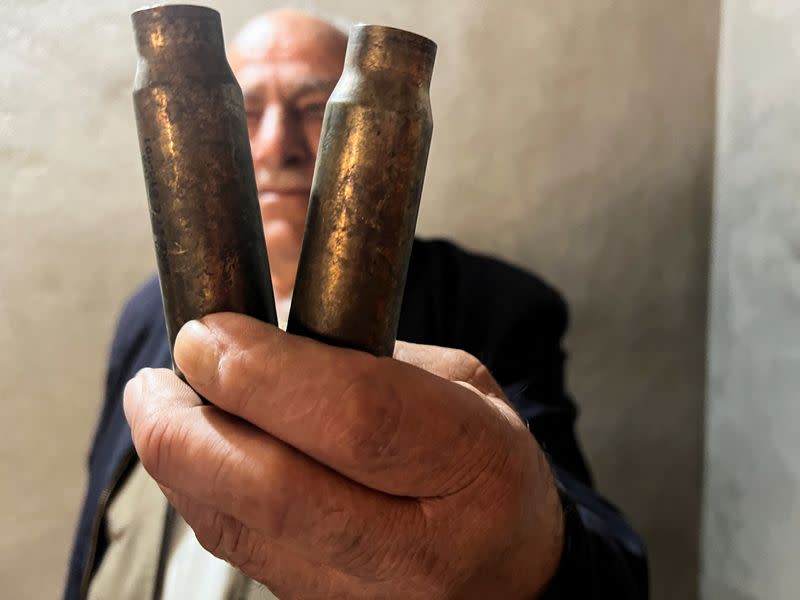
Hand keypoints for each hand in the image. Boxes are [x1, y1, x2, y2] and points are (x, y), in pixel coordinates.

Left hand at [124, 313, 563, 598]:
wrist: (510, 574)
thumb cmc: (486, 465)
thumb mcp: (463, 386)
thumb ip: (369, 357)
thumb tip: (263, 332)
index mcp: (472, 465)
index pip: (354, 418)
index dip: (265, 373)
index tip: (209, 335)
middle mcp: (419, 546)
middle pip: (273, 490)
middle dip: (188, 428)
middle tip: (156, 381)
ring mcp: (367, 595)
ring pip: (239, 528)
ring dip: (180, 460)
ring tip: (161, 407)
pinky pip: (240, 550)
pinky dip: (202, 495)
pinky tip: (196, 455)